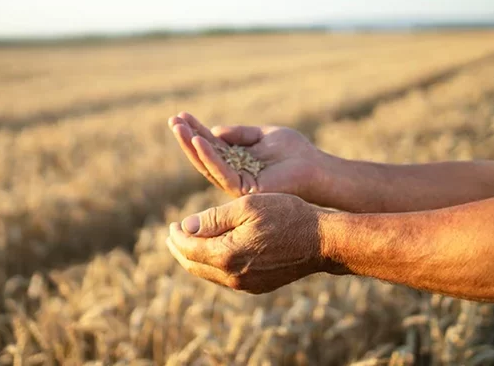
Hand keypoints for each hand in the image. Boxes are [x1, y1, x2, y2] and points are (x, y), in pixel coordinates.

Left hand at [166, 193, 338, 293]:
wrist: (322, 241)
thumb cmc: (286, 215)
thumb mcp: (247, 207)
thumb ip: (213, 218)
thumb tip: (185, 227)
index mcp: (226, 255)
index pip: (188, 249)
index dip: (177, 236)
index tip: (171, 224)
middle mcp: (233, 276)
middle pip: (194, 265)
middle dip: (180, 250)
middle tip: (171, 236)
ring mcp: (246, 285)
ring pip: (209, 274)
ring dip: (195, 258)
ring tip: (188, 244)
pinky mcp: (257, 286)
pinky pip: (225, 278)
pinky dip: (213, 264)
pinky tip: (214, 253)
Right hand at [167, 112, 321, 198]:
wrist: (316, 168)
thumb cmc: (295, 152)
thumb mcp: (263, 135)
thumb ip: (240, 133)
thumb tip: (214, 131)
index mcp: (237, 161)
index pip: (211, 145)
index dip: (195, 130)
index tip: (181, 115)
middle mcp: (233, 174)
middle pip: (204, 156)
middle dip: (187, 138)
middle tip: (172, 120)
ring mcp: (237, 184)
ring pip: (207, 165)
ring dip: (192, 146)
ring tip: (179, 128)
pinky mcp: (244, 189)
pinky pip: (222, 172)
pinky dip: (209, 156)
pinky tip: (199, 140)